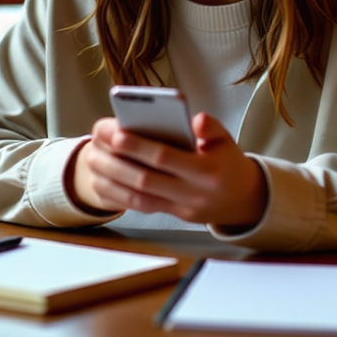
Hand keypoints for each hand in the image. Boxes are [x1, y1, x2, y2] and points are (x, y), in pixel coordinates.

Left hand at [68, 113, 268, 229]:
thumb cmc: (229, 163)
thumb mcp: (227, 140)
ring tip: (93, 162)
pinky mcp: (173, 216)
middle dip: (117, 163)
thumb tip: (196, 120)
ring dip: (111, 181)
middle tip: (95, 147)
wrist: (244, 200)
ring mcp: (182, 208)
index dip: (139, 147)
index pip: (166, 158)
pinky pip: (141, 207)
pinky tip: (102, 181)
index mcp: (206, 171)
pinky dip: (118, 195)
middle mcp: (193, 194)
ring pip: (139, 198)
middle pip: (146, 179)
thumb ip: (211, 128)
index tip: (117, 133)